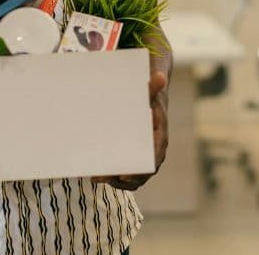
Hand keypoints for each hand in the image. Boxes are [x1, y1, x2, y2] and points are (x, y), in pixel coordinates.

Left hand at [93, 70, 168, 190]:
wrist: (152, 102)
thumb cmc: (149, 98)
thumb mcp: (149, 93)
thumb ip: (151, 88)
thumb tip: (160, 77)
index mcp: (160, 136)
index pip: (153, 158)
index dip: (140, 169)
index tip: (123, 174)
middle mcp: (156, 150)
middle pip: (142, 172)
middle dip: (122, 178)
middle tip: (101, 177)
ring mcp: (148, 156)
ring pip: (136, 177)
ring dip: (117, 181)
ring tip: (98, 177)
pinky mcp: (139, 158)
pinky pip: (131, 175)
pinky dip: (117, 179)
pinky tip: (101, 176)